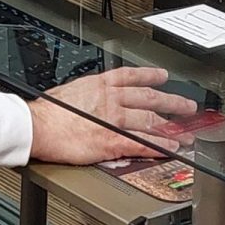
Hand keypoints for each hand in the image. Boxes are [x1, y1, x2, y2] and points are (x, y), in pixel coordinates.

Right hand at [25, 67, 202, 163]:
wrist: (37, 126)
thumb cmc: (46, 112)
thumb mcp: (69, 92)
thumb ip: (85, 94)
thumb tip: (86, 97)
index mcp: (99, 85)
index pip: (131, 76)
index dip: (150, 75)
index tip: (163, 76)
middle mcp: (111, 99)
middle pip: (149, 99)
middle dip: (171, 102)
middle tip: (187, 105)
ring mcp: (114, 120)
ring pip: (150, 122)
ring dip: (171, 129)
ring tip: (184, 135)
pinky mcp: (113, 141)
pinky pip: (142, 144)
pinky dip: (159, 147)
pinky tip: (170, 150)